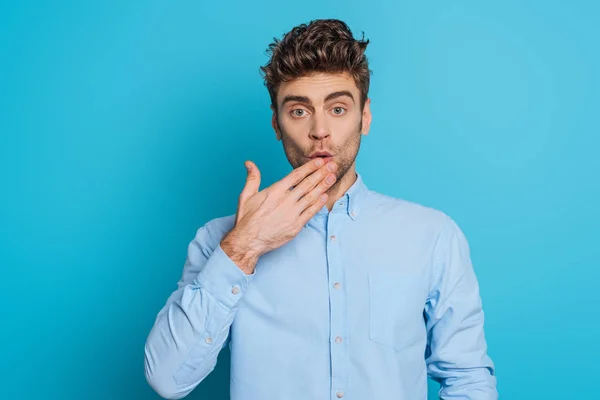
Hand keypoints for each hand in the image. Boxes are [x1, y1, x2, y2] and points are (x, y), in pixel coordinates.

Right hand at [220, 158, 337, 273]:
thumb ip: (252, 178)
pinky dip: (318, 204)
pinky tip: (325, 196)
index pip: (297, 175)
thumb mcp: (246, 195)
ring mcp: (292, 213)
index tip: (320, 161)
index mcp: (275, 191)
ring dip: (324, 186)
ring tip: (333, 177)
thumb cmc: (247, 219)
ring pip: (312, 196)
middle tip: (333, 165)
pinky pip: (310, 212)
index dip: (310, 167)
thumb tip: (249, 163)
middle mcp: (286, 200)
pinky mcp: (296, 226)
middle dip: (322, 173)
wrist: (248, 241)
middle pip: (308, 183)